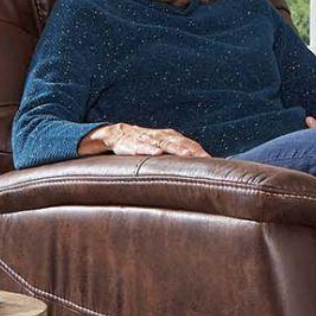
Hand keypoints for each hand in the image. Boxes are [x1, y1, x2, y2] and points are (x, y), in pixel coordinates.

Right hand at [83, 123, 208, 157]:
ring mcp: (137, 136)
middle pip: (177, 142)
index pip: (186, 144)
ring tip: (186, 155)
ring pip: (158, 141)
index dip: (199, 152)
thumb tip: (188, 180)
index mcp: (163, 139)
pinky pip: (133, 143)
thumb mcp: (151, 154)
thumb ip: (168, 163)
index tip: (214, 162)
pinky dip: (144, 147)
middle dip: (191, 150)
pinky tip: (153, 152)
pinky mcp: (120, 138)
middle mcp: (153, 136)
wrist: (101, 135)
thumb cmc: (130, 147)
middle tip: (205, 160)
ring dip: (173, 148)